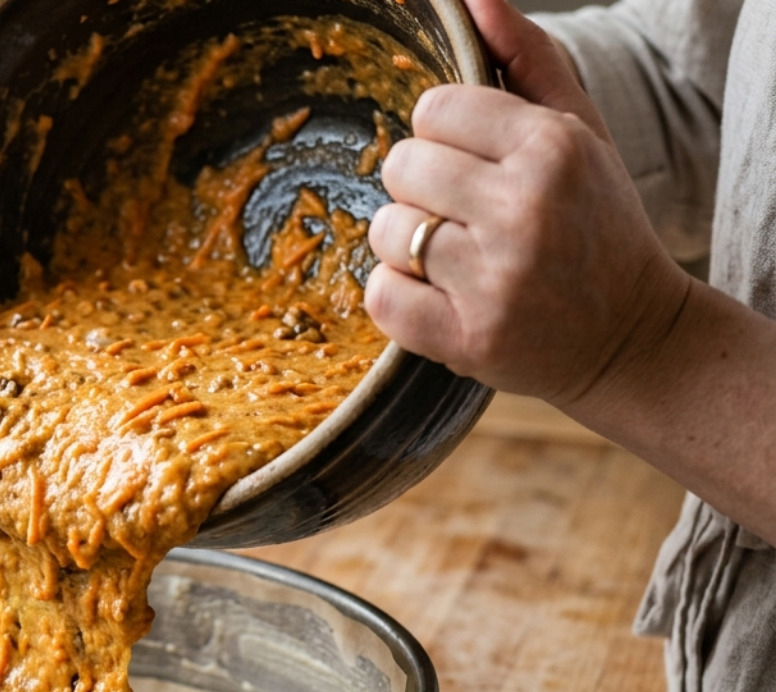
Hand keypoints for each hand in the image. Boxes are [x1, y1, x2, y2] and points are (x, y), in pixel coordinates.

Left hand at [364, 0, 690, 408]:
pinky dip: (397, 296)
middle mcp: (522, 209)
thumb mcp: (581, 134)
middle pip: (401, 165)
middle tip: (466, 215)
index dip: (445, 137)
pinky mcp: (465, 338)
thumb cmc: (596, 226)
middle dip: (422, 188)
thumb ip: (528, 60)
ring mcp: (493, 279)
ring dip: (407, 245)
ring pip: (386, 230)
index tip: (475, 165)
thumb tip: (475, 1)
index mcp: (551, 148)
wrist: (631, 337)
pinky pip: (380, 294)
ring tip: (459, 259)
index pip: (434, 108)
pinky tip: (440, 295)